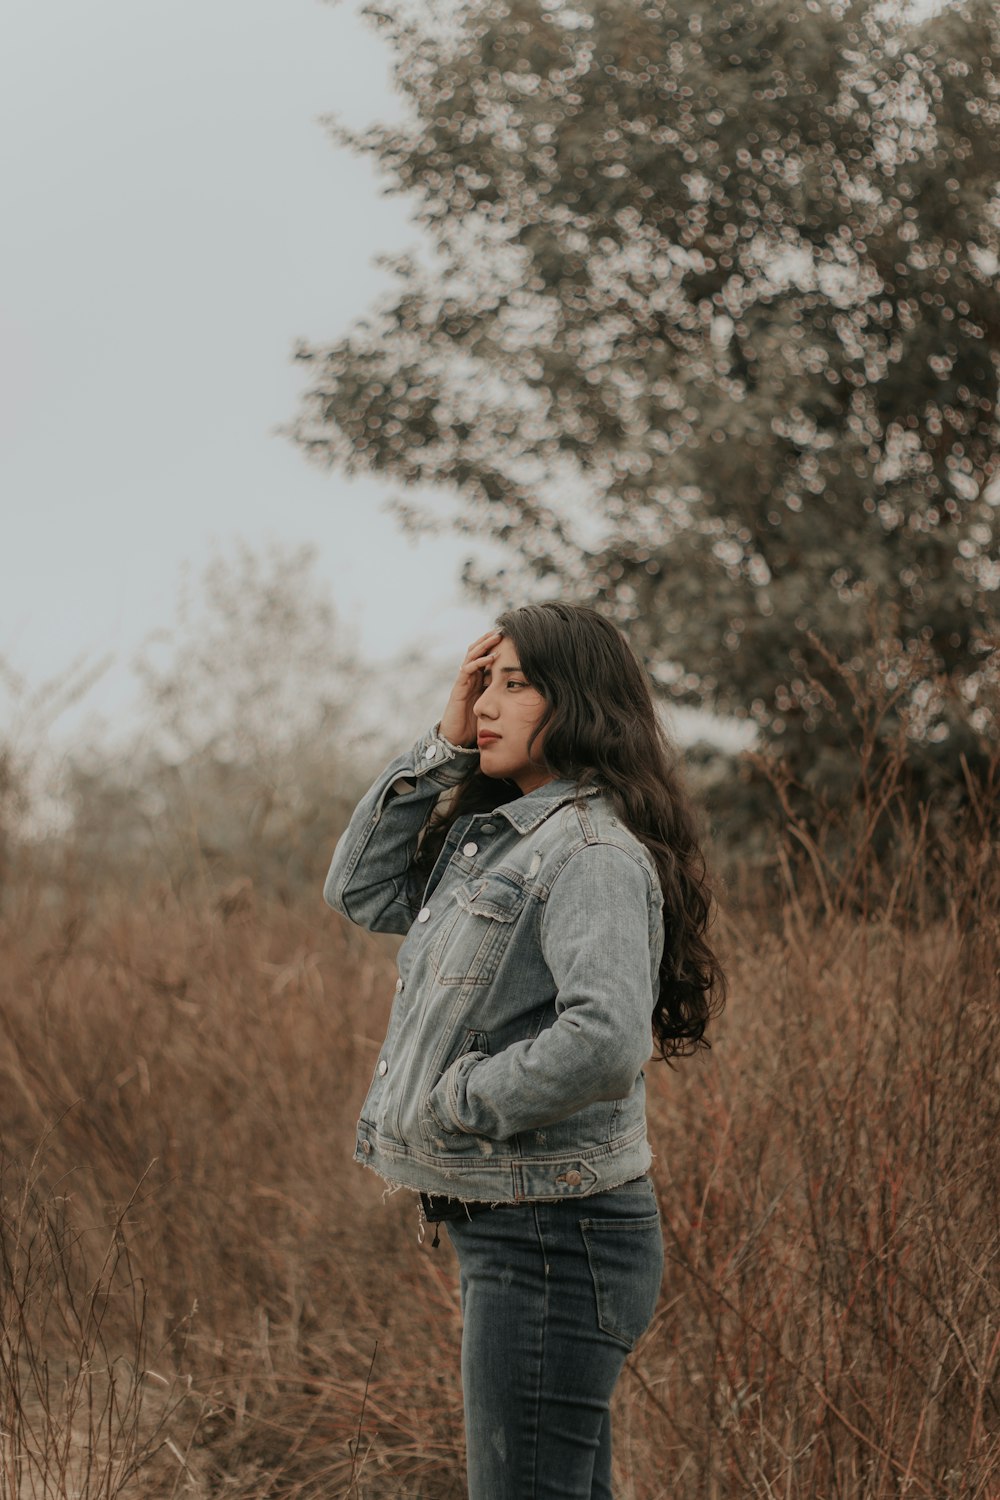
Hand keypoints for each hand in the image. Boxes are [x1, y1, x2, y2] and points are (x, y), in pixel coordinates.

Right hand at [439, 629, 501, 747]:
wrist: (458, 738)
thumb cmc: (477, 722)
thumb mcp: (494, 704)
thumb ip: (503, 692)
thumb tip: (525, 685)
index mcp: (478, 678)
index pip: (485, 655)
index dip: (495, 644)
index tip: (510, 635)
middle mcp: (470, 676)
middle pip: (477, 650)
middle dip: (489, 639)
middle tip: (503, 630)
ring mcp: (463, 681)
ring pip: (471, 656)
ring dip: (484, 645)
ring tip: (496, 637)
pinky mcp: (459, 688)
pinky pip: (467, 670)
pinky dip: (479, 662)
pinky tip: (490, 658)